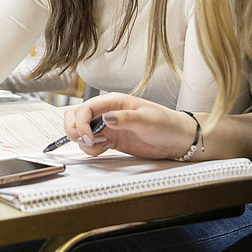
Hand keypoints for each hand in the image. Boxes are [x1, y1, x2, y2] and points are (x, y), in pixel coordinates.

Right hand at [64, 92, 197, 158]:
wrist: (177, 139)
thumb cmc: (166, 124)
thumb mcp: (147, 119)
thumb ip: (125, 118)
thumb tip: (106, 118)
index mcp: (113, 101)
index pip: (85, 108)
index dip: (81, 123)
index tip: (88, 138)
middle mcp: (107, 112)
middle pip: (75, 116)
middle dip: (74, 130)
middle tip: (87, 142)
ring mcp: (107, 127)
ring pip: (80, 131)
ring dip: (84, 142)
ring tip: (101, 147)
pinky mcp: (111, 139)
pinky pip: (91, 144)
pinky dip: (91, 149)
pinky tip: (105, 150)